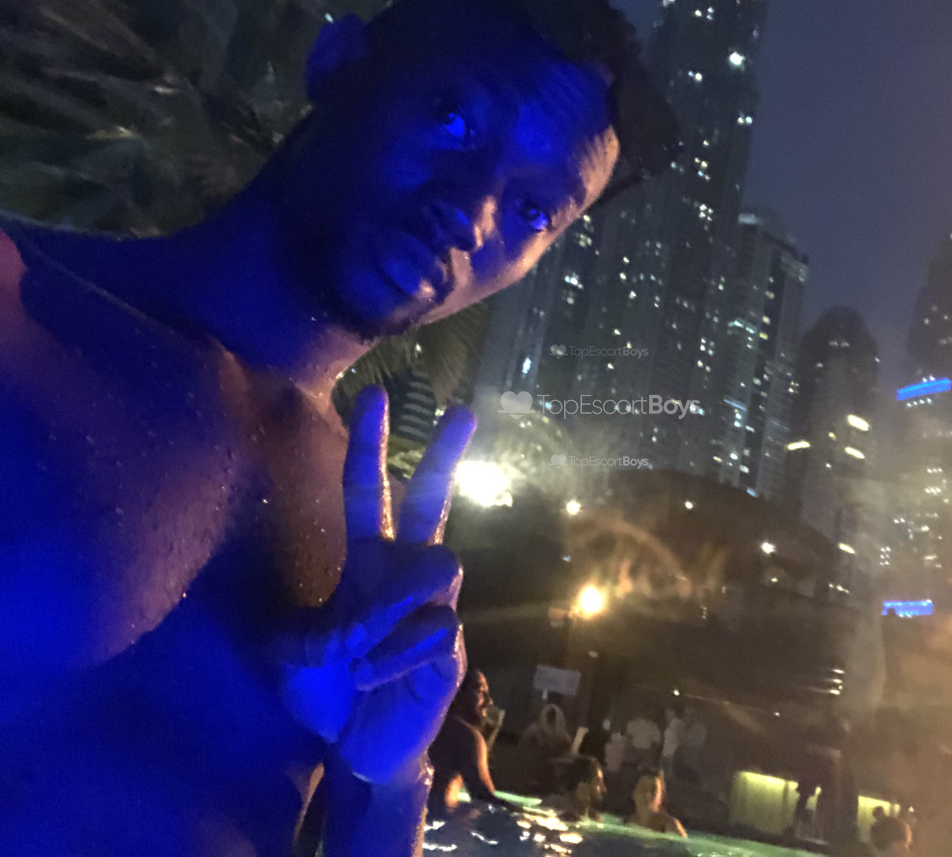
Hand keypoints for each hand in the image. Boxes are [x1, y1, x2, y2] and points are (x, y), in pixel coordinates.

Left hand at [279, 386, 475, 783]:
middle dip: (444, 455)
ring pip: (437, 567)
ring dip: (388, 610)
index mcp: (365, 563)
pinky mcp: (450, 647)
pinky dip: (393, 658)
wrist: (356, 749)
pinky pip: (434, 629)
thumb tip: (368, 617)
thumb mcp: (295, 655)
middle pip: (432, 502)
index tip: (375, 397)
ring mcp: (434, 609)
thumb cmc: (325, 692)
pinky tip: (375, 682)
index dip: (371, 447)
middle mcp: (404, 576)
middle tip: (461, 410)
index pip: (370, 495)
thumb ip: (319, 627)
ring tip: (357, 657)